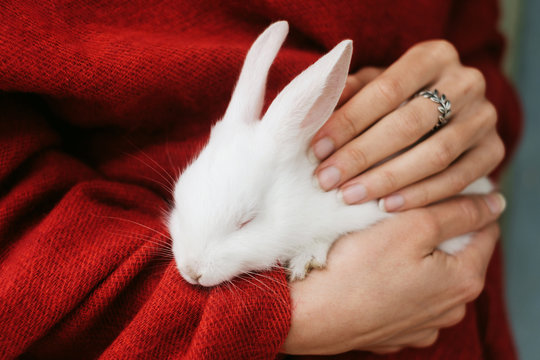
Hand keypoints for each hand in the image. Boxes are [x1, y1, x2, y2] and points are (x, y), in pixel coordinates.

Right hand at [281, 192, 505, 354]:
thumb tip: (493, 203)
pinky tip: (373, 271)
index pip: (485, 229)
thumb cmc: (357, 269)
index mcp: (463, 281)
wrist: (309, 315)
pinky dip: (397, 281)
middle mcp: (450, 309)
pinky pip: (406, 298)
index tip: (434, 190)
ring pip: (430, 277)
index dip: (464, 202)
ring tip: (384, 241)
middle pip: (457, 254)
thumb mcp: (413, 226)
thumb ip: (458, 213)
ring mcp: (422, 325)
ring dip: (416, 258)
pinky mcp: (395, 332)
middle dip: (437, 231)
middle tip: (403, 211)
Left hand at [311, 40, 504, 211]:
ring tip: (349, 196)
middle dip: (362, 155)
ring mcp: (484, 117)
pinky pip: (458, 179)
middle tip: (327, 180)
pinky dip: (420, 195)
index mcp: (433, 56)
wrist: (445, 111)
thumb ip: (350, 94)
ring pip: (435, 155)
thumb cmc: (397, 98)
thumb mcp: (374, 86)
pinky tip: (388, 206)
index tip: (318, 149)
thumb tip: (318, 111)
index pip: (386, 90)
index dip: (349, 121)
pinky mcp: (493, 151)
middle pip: (410, 124)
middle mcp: (466, 82)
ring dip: (387, 179)